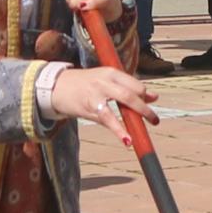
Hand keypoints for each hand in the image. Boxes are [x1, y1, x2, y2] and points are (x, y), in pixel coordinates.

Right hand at [44, 64, 159, 128]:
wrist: (57, 86)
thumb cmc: (85, 84)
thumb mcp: (105, 81)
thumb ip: (127, 87)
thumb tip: (154, 97)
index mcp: (111, 72)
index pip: (134, 83)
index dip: (145, 95)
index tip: (152, 103)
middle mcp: (105, 81)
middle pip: (130, 94)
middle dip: (144, 108)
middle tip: (154, 120)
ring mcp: (96, 94)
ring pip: (120, 105)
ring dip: (134, 118)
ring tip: (142, 132)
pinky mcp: (88, 107)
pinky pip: (107, 120)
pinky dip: (118, 130)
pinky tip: (126, 140)